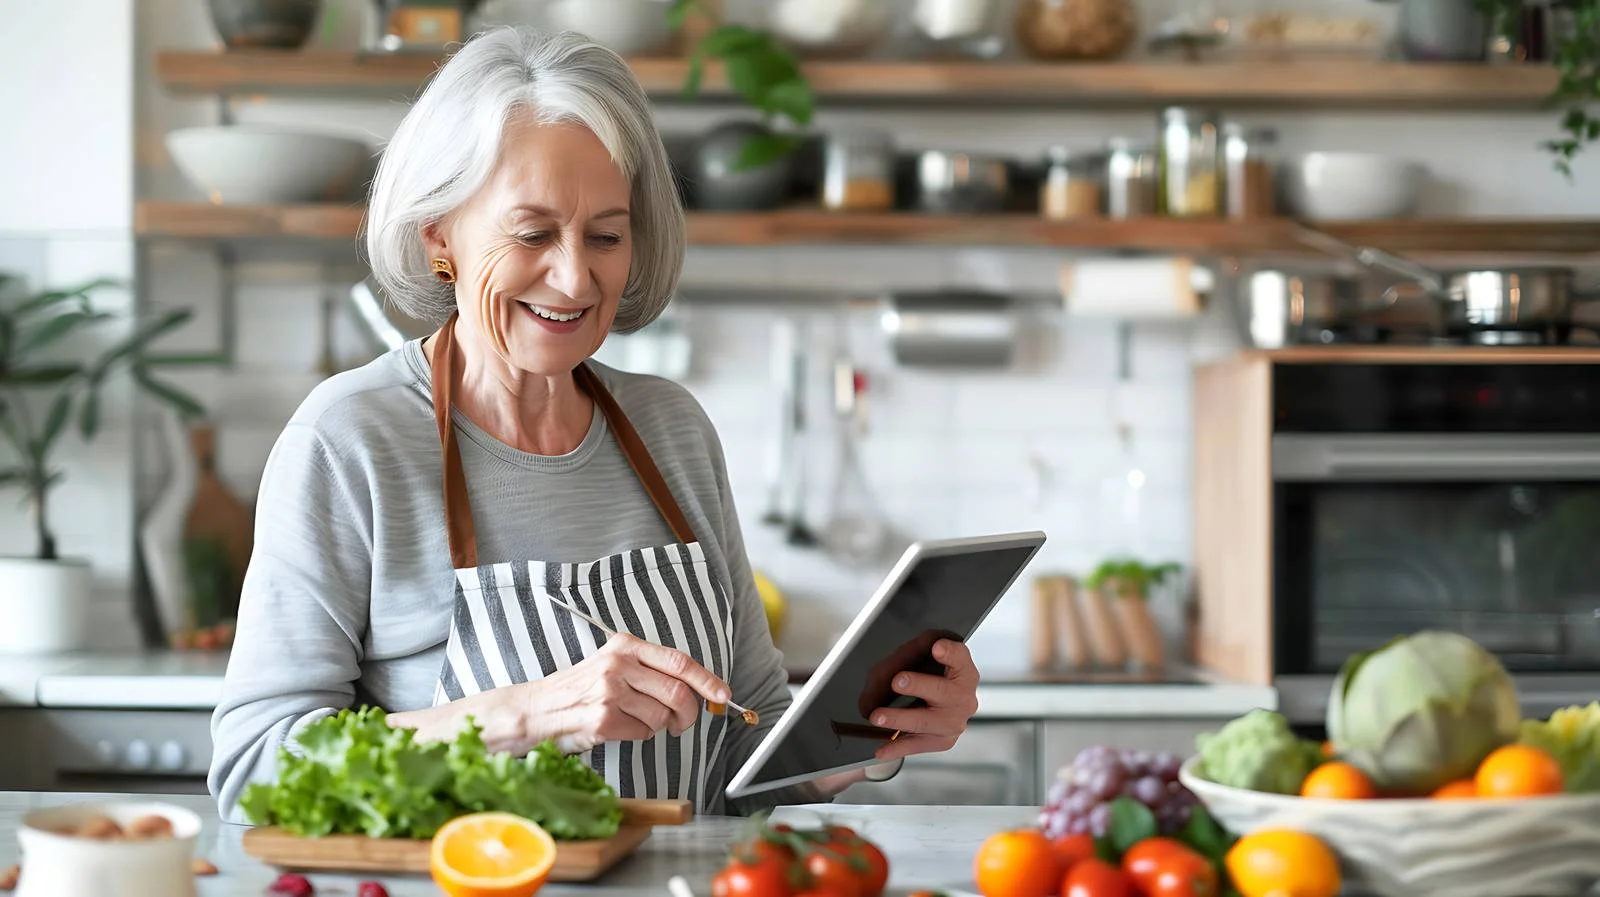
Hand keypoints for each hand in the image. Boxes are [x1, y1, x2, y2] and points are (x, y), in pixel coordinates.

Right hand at [526, 633, 730, 754]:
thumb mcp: (614, 664)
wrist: (540, 708)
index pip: (679, 662)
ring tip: (637, 720)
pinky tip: (620, 727)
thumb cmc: (582, 688)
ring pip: (662, 717)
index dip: (707, 680)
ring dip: (658, 726)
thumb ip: (651, 669)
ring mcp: (610, 693)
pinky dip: (639, 734)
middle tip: (683, 722)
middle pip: (677, 693)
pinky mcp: (603, 720)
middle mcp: (618, 665)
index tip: (722, 694)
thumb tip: (697, 688)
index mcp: (625, 646)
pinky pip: (642, 733)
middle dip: (689, 713)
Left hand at [863, 638, 978, 762]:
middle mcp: (963, 697)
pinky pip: (917, 744)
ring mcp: (954, 721)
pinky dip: (896, 747)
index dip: (949, 652)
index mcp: (963, 671)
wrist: (938, 707)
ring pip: (926, 721)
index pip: (959, 657)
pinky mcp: (943, 741)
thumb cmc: (928, 678)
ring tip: (878, 717)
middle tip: (897, 681)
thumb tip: (896, 663)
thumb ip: (912, 654)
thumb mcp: (919, 659)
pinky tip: (881, 749)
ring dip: (900, 718)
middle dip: (918, 685)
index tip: (936, 647)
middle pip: (943, 691)